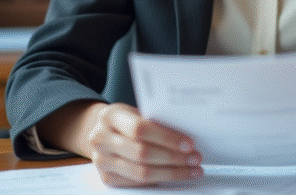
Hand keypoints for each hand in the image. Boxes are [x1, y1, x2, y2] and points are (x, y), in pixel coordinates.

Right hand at [39, 101, 202, 187]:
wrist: (102, 132)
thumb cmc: (126, 120)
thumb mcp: (136, 112)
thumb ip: (154, 121)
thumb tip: (186, 135)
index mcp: (110, 116)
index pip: (140, 129)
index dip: (167, 138)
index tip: (189, 143)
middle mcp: (101, 139)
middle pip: (142, 153)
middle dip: (173, 157)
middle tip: (195, 158)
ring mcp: (101, 161)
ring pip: (141, 172)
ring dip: (172, 172)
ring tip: (192, 169)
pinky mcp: (107, 178)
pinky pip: (137, 183)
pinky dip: (161, 180)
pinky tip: (176, 175)